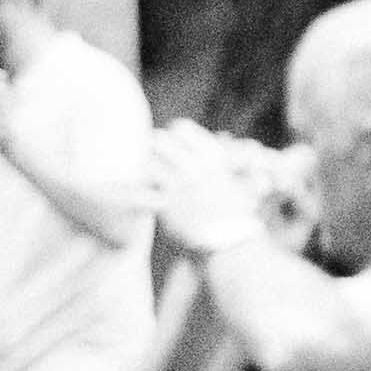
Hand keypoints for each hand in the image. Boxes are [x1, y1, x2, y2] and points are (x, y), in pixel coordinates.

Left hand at [146, 123, 263, 256]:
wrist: (229, 242)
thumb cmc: (231, 211)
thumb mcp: (233, 179)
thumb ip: (216, 162)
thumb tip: (213, 141)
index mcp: (213, 156)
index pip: (180, 128)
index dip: (171, 134)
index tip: (171, 146)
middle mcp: (196, 165)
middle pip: (159, 139)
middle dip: (152, 147)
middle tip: (152, 160)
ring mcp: (180, 183)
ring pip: (147, 157)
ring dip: (143, 163)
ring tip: (144, 173)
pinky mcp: (166, 201)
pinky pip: (142, 181)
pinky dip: (138, 182)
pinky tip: (140, 188)